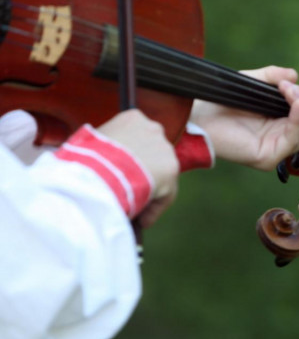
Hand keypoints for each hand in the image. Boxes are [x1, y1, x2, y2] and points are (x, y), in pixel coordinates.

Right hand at [96, 110, 178, 228]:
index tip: (119, 170)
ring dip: (148, 189)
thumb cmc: (85, 157)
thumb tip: (94, 164)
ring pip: (160, 174)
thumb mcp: (87, 144)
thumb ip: (99, 148)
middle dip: (140, 171)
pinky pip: (165, 194)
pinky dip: (154, 207)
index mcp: (132, 118)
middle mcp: (153, 129)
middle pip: (150, 153)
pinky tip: (142, 220)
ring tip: (132, 206)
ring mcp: (165, 149)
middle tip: (126, 189)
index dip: (127, 155)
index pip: (136, 136)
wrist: (100, 170)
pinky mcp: (172, 171)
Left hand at [188, 65, 298, 169]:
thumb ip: (273, 77)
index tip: (288, 82)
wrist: (199, 115)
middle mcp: (280, 140)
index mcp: (279, 125)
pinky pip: (293, 139)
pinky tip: (294, 103)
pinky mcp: (268, 158)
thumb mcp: (252, 83)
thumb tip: (294, 75)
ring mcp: (276, 151)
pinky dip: (297, 119)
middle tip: (288, 87)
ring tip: (289, 92)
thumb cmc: (222, 102)